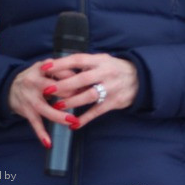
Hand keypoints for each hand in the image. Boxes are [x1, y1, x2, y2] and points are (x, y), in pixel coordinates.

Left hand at [8, 53, 137, 147]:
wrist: (140, 78)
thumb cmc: (113, 68)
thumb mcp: (101, 60)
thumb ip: (84, 64)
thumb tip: (60, 66)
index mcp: (99, 61)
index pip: (77, 60)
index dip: (60, 63)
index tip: (45, 67)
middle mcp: (105, 73)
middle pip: (82, 79)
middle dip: (63, 85)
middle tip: (47, 89)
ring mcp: (110, 89)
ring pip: (89, 96)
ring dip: (72, 102)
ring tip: (57, 106)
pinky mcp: (114, 103)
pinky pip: (97, 112)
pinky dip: (85, 119)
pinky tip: (73, 124)